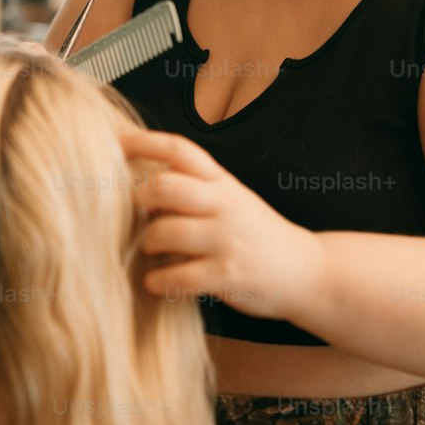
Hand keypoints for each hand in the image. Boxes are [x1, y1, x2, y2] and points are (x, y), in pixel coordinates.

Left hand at [119, 128, 318, 324]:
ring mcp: (228, 239)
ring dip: (146, 243)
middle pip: (165, 186)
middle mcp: (225, 204)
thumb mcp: (234, 199)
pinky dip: (158, 281)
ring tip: (149, 251)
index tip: (116, 144)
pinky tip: (156, 282)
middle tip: (133, 215)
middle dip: (139, 199)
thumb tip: (138, 185)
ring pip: (166, 231)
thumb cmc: (258, 236)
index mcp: (223, 182)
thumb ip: (196, 188)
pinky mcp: (229, 275)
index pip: (181, 150)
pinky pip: (178, 276)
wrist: (307, 271)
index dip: (145, 142)